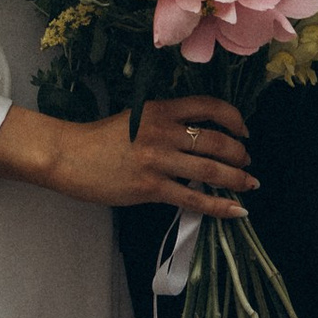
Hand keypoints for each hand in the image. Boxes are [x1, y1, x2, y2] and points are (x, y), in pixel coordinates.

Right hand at [0, 95, 256, 216]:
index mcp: (160, 109)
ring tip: (249, 184)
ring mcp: (158, 161)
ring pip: (210, 171)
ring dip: (237, 179)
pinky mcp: (151, 188)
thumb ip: (165, 124)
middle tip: (246, 162)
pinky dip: (219, 206)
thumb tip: (198, 140)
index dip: (234, 118)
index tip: (243, 131)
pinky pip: (194, 199)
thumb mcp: (136, 118)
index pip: (209, 107)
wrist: (68, 156)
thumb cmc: (99, 138)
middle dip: (239, 154)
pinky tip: (237, 211)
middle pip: (216, 141)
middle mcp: (164, 132)